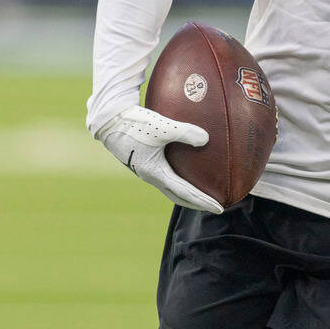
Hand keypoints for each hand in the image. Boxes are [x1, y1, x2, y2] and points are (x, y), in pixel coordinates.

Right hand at [98, 105, 223, 213]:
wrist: (110, 120)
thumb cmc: (135, 124)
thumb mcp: (162, 128)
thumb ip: (185, 132)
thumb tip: (206, 139)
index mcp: (155, 172)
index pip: (184, 192)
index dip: (203, 201)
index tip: (219, 208)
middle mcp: (150, 175)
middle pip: (178, 196)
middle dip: (196, 203)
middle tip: (215, 206)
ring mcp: (145, 169)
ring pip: (170, 187)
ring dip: (187, 193)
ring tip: (202, 192)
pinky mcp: (143, 160)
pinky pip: (165, 175)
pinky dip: (178, 179)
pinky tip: (185, 169)